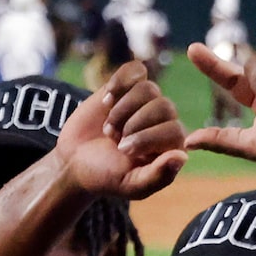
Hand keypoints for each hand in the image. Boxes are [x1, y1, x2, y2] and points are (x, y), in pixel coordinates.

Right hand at [58, 61, 188, 194]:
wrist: (73, 161)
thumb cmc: (104, 177)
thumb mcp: (130, 185)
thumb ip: (158, 176)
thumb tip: (182, 156)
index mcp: (170, 145)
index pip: (174, 130)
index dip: (145, 139)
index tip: (122, 151)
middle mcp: (163, 120)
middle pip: (162, 106)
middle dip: (131, 124)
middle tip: (114, 140)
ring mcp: (146, 100)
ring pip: (147, 88)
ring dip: (121, 109)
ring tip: (109, 127)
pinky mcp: (127, 85)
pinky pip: (134, 70)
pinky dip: (118, 84)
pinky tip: (106, 101)